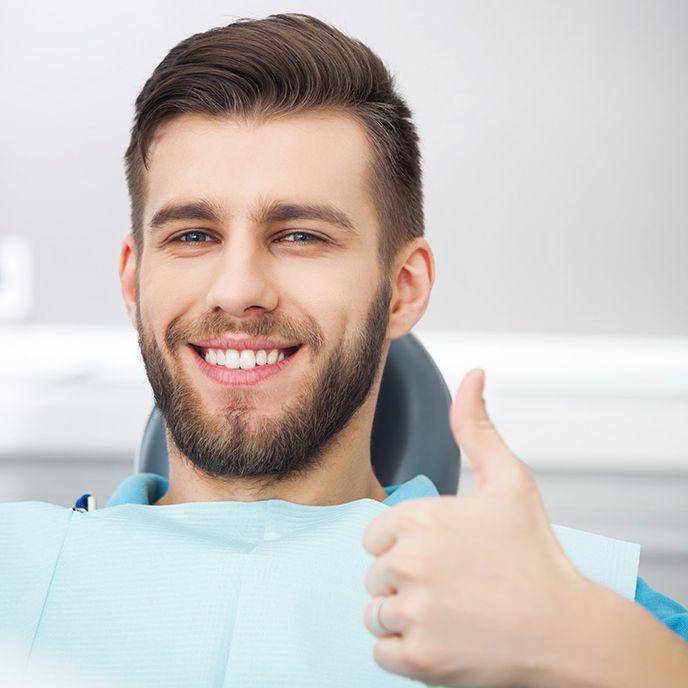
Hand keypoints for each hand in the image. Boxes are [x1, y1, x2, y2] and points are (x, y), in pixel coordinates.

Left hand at [361, 368, 590, 687]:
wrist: (567, 628)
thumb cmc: (536, 554)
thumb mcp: (510, 480)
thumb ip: (477, 427)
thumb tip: (473, 375)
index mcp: (418, 517)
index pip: (375, 537)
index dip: (404, 547)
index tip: (442, 555)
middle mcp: (407, 561)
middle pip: (376, 575)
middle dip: (405, 581)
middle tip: (453, 585)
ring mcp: (413, 611)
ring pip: (377, 612)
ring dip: (405, 615)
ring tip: (450, 612)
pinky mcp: (418, 658)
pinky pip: (381, 651)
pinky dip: (406, 650)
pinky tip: (443, 638)